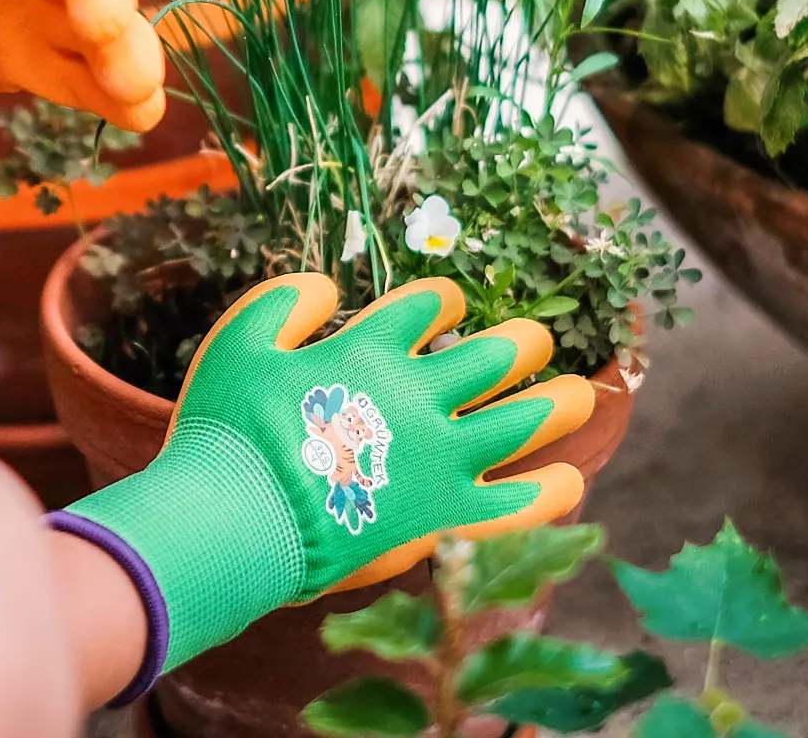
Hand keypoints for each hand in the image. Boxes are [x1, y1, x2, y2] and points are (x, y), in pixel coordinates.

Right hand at [49, 274, 593, 699]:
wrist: (235, 519)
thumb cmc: (227, 427)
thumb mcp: (240, 339)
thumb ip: (285, 301)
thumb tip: (328, 287)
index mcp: (371, 350)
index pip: (427, 307)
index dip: (445, 300)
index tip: (452, 304)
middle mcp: (419, 397)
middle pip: (491, 358)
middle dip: (522, 343)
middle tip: (538, 339)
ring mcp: (440, 460)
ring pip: (520, 422)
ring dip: (556, 404)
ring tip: (580, 394)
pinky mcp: (445, 520)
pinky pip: (514, 507)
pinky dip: (548, 494)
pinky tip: (572, 481)